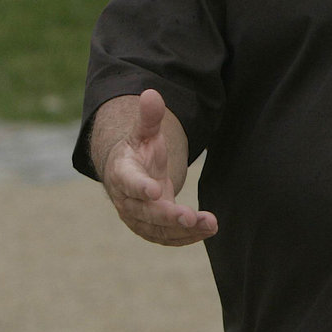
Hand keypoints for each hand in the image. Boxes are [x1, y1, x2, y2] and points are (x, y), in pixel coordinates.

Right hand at [100, 89, 216, 245]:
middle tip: (190, 217)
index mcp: (122, 173)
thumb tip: (151, 93)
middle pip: (144, 212)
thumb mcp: (145, 131)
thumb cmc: (139, 150)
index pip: (128, 182)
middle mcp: (126, 199)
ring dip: (183, 230)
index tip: (155, 190)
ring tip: (210, 224)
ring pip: (157, 229)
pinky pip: (166, 237)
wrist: (131, 172)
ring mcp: (138, 217)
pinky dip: (186, 237)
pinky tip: (206, 231)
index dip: (140, 187)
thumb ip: (149, 117)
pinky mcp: (151, 228)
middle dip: (168, 216)